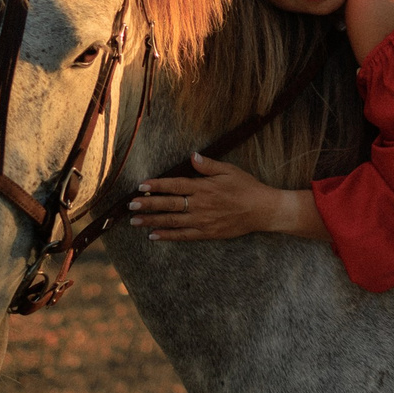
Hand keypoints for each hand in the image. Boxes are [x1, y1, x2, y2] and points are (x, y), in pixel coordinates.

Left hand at [131, 154, 312, 240]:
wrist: (263, 210)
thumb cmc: (247, 188)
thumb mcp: (229, 170)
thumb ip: (208, 165)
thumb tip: (192, 156)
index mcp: (204, 187)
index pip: (175, 185)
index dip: (157, 185)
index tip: (141, 186)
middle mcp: (200, 204)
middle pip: (169, 204)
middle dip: (148, 204)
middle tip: (130, 205)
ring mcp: (202, 220)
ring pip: (172, 221)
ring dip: (152, 220)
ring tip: (135, 221)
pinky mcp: (207, 233)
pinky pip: (183, 235)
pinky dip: (168, 235)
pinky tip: (154, 235)